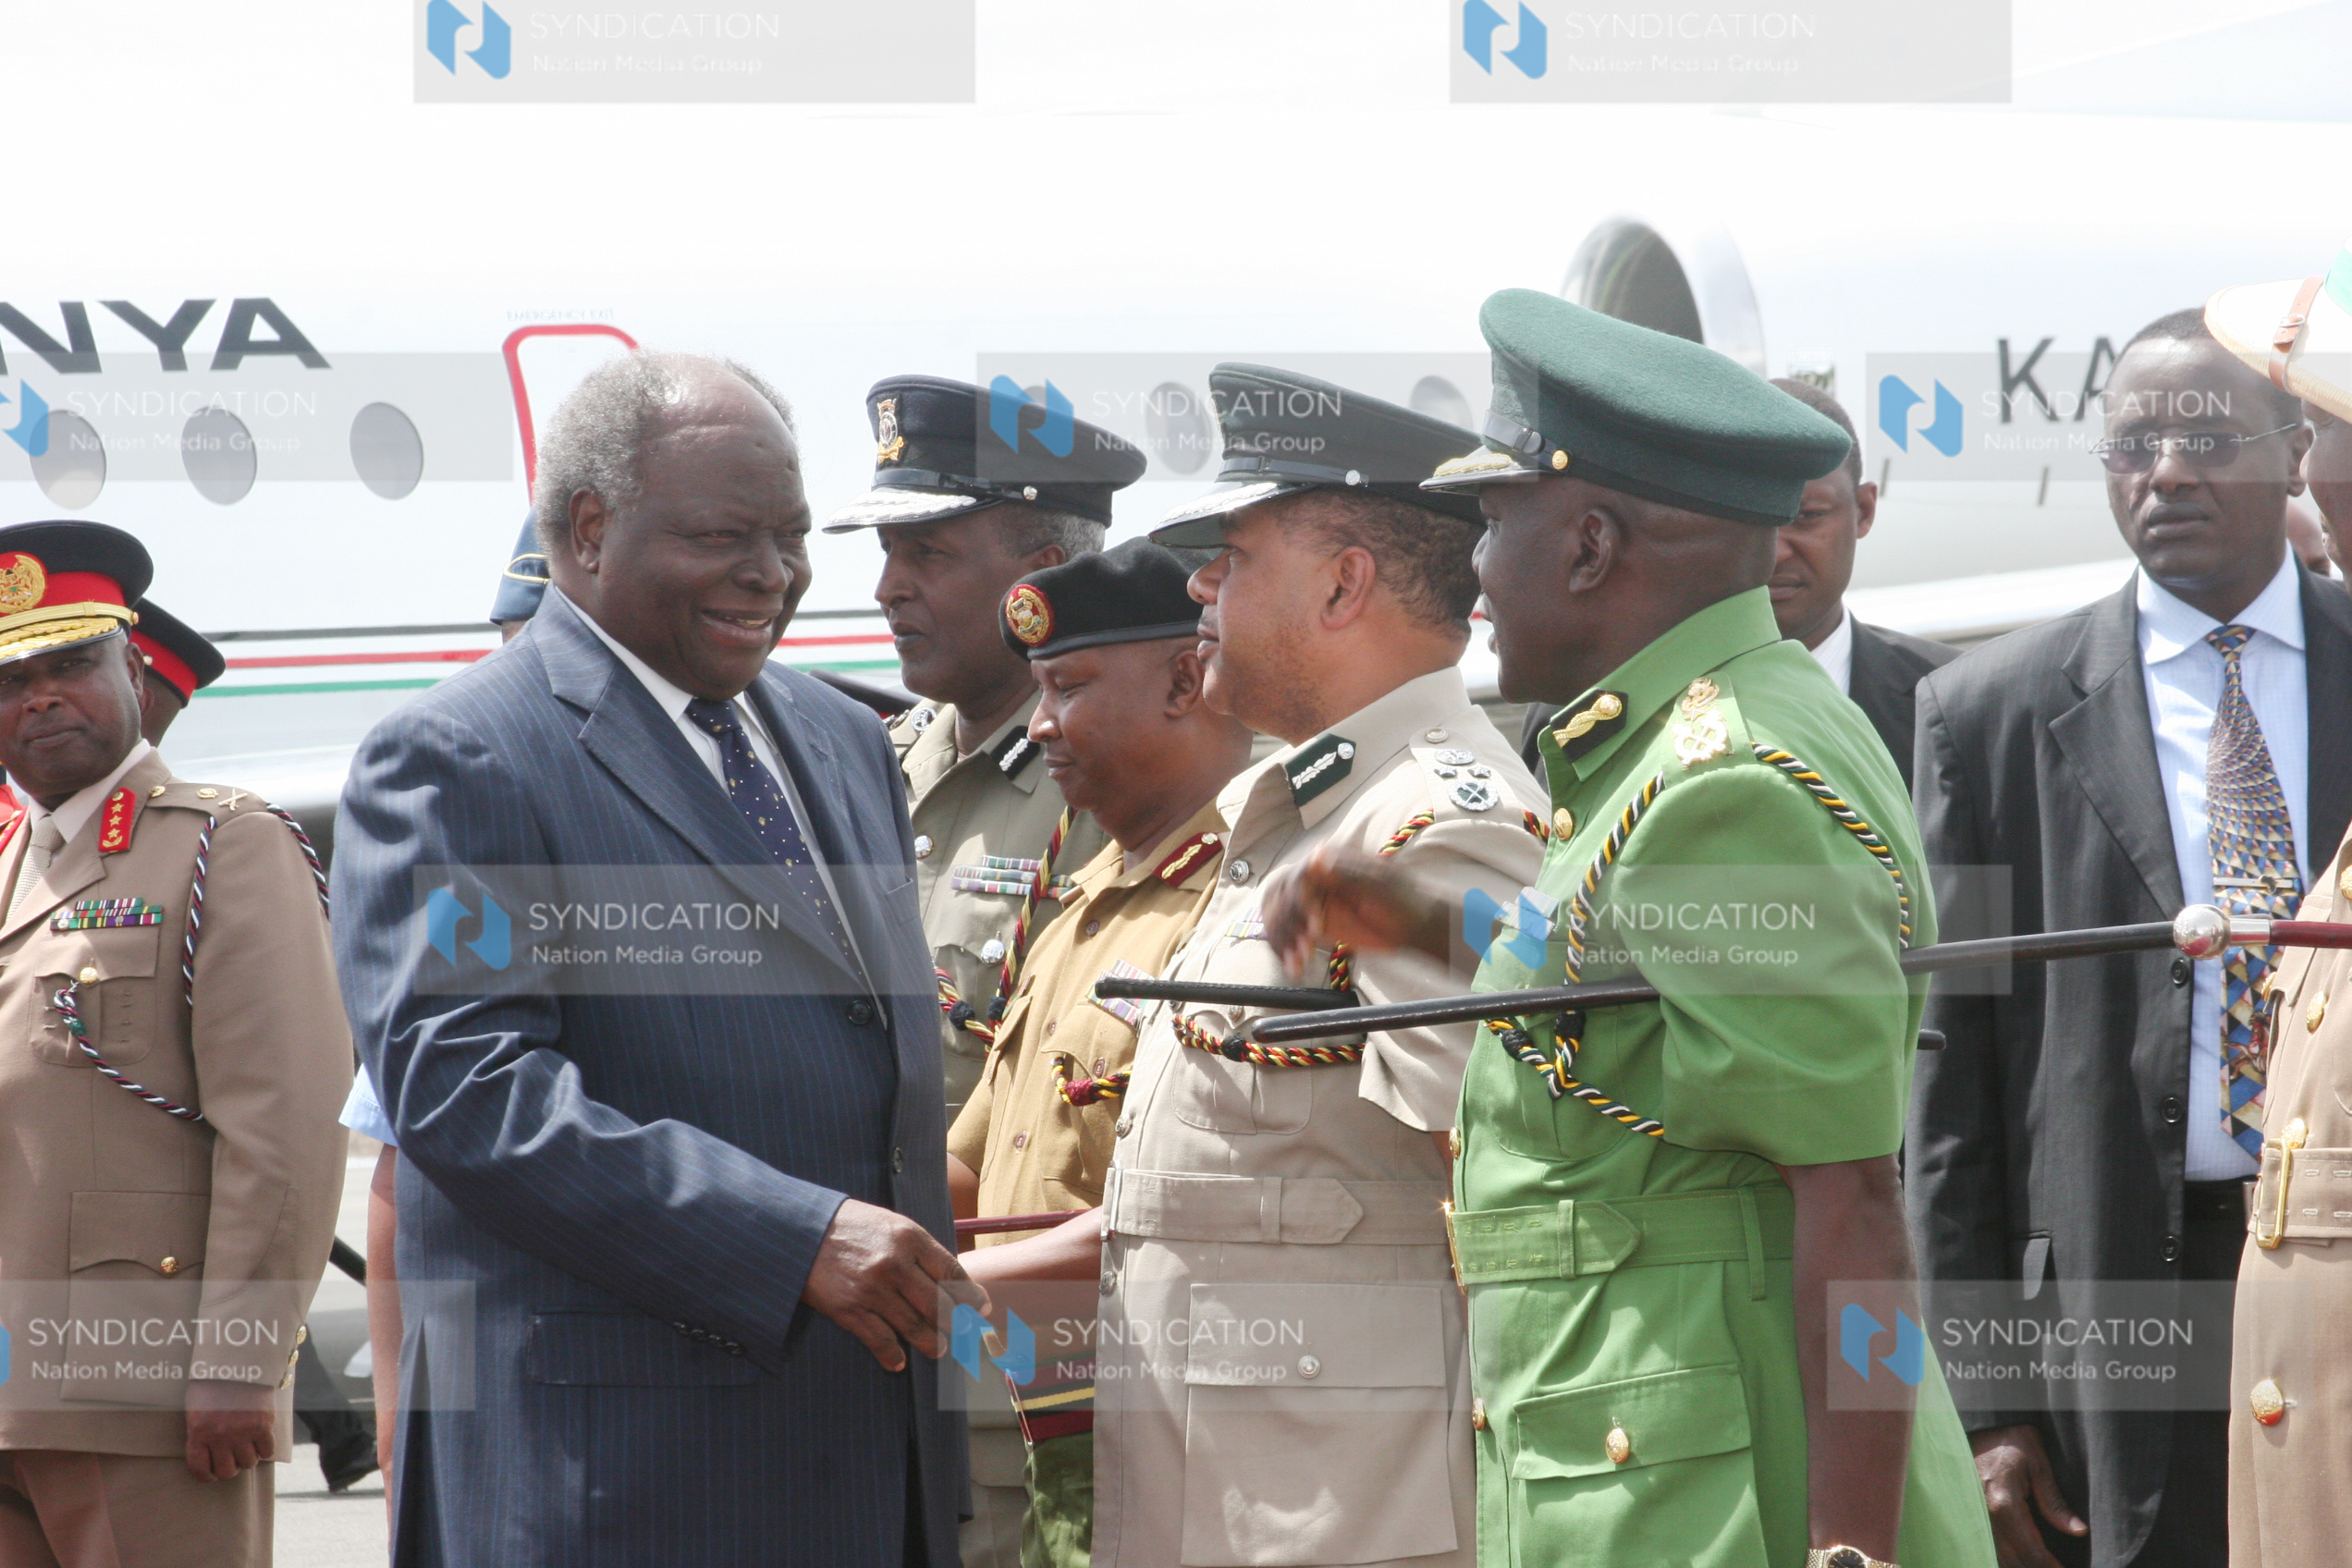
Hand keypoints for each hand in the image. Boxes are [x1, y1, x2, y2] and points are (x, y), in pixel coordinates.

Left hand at [185, 1379, 276, 1479]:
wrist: (238, 1362)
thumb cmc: (213, 1384)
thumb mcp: (198, 1408)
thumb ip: (201, 1432)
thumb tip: (209, 1453)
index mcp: (198, 1433)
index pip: (199, 1469)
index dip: (206, 1476)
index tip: (211, 1473)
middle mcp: (219, 1437)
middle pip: (227, 1472)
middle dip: (230, 1468)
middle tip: (232, 1458)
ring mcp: (242, 1432)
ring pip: (248, 1463)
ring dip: (248, 1458)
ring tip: (248, 1447)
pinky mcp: (263, 1424)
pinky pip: (267, 1450)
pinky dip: (265, 1449)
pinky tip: (261, 1440)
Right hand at [802, 1198, 987, 1371]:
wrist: (798, 1230)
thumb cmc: (848, 1224)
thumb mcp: (889, 1222)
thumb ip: (917, 1247)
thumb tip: (947, 1275)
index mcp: (909, 1237)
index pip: (951, 1270)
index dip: (971, 1293)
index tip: (982, 1307)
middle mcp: (895, 1263)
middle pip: (939, 1303)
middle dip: (959, 1323)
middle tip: (969, 1334)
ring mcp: (872, 1289)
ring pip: (915, 1325)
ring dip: (932, 1342)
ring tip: (941, 1349)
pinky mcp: (849, 1309)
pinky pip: (879, 1339)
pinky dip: (892, 1355)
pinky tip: (899, 1362)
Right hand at [1259, 844, 1453, 979]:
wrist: (1415, 924)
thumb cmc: (1404, 899)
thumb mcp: (1380, 884)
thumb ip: (1349, 873)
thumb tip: (1316, 859)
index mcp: (1329, 859)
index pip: (1298, 875)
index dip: (1299, 901)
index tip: (1314, 927)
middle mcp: (1314, 877)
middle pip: (1279, 895)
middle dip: (1287, 923)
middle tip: (1304, 947)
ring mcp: (1311, 900)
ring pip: (1277, 915)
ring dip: (1282, 939)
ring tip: (1298, 961)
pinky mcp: (1312, 923)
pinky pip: (1288, 934)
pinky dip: (1286, 951)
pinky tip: (1295, 967)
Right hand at [1971, 1423, 2085, 1567]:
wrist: (1961, 1427)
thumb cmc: (2003, 1439)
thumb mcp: (2035, 1458)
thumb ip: (2053, 1498)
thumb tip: (2077, 1530)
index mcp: (2003, 1504)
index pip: (2032, 1552)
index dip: (2051, 1567)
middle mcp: (1985, 1517)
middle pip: (2016, 1562)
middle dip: (2039, 1567)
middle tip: (2058, 1567)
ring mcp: (1974, 1520)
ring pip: (2000, 1560)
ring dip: (2022, 1564)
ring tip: (2044, 1562)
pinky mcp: (1970, 1518)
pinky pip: (1990, 1549)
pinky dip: (2008, 1558)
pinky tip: (2022, 1557)